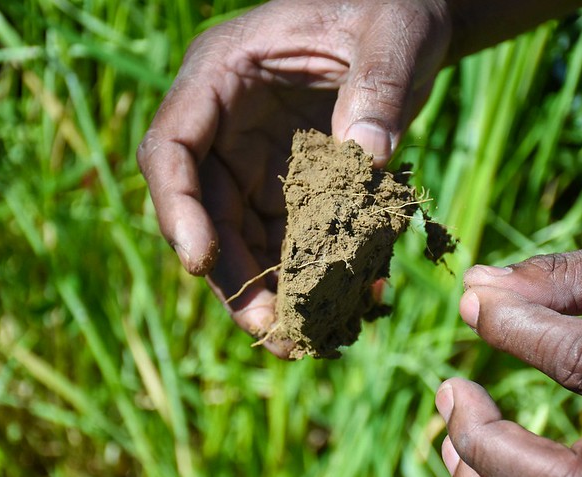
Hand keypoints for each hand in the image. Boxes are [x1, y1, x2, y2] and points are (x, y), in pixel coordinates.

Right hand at [136, 0, 450, 355]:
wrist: (410, 26)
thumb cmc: (390, 10)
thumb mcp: (391, 34)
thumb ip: (378, 87)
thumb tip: (366, 156)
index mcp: (222, 76)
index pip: (171, 148)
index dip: (177, 208)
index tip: (200, 261)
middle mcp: (228, 127)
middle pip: (207, 211)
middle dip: (234, 274)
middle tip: (272, 328)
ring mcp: (258, 160)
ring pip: (245, 238)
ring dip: (272, 290)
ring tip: (308, 338)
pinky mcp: (293, 186)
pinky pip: (292, 240)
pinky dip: (315, 275)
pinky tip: (350, 304)